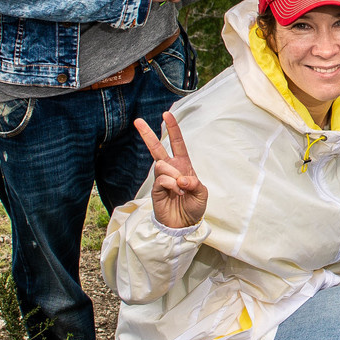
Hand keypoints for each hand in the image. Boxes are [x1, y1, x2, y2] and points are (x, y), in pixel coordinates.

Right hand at [131, 112, 207, 229]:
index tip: (166, 114)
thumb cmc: (193, 207)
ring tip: (181, 188)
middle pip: (156, 148)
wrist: (183, 225)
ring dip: (174, 175)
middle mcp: (171, 169)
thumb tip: (181, 179)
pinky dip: (171, 185)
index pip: (177, 143)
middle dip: (147, 134)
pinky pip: (161, 179)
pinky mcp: (156, 189)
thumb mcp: (201, 194)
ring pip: (161, 164)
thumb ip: (194, 184)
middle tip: (137, 121)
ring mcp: (162, 178)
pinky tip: (177, 193)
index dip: (173, 128)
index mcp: (183, 165)